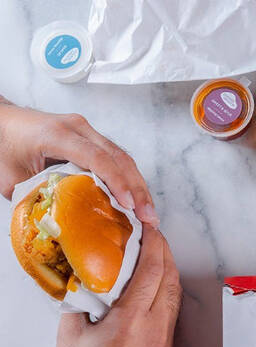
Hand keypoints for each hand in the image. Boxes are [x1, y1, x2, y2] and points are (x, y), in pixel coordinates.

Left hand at [0, 100, 157, 224]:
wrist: (0, 121)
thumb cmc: (1, 143)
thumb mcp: (10, 178)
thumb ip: (36, 197)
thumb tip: (58, 225)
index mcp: (57, 134)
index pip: (97, 158)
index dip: (116, 182)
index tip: (128, 205)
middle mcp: (78, 128)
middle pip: (119, 157)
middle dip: (137, 188)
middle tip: (149, 215)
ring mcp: (87, 131)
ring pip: (122, 157)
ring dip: (138, 185)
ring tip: (148, 212)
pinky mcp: (90, 137)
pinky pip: (115, 157)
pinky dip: (128, 179)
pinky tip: (134, 199)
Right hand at [46, 226, 180, 346]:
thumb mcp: (70, 335)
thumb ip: (81, 301)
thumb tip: (86, 278)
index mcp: (131, 322)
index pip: (153, 271)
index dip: (155, 245)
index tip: (151, 229)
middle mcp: (155, 331)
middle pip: (170, 280)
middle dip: (166, 254)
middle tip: (155, 238)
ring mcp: (164, 345)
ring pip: (175, 299)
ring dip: (169, 274)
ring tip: (156, 258)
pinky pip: (172, 316)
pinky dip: (167, 296)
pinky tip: (155, 290)